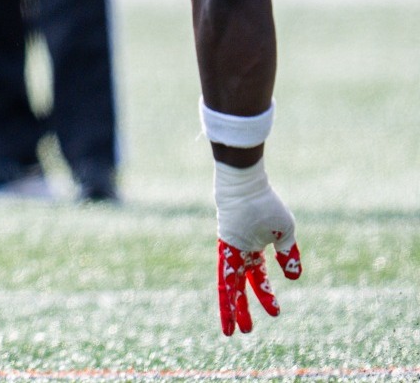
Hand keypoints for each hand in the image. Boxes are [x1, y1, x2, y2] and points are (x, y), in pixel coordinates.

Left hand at [214, 159, 301, 335]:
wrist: (246, 186)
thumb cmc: (265, 204)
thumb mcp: (284, 231)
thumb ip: (289, 254)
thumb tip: (295, 278)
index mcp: (253, 248)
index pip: (258, 277)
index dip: (266, 295)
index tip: (276, 314)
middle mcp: (239, 253)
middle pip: (239, 286)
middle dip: (242, 309)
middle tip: (245, 332)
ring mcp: (229, 252)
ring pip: (229, 285)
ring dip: (231, 308)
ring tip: (232, 332)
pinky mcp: (224, 249)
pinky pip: (225, 274)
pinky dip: (227, 291)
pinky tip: (230, 304)